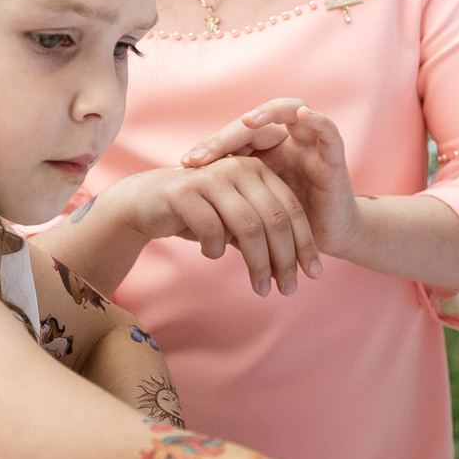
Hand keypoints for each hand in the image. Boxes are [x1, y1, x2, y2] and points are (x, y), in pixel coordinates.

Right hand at [97, 159, 320, 297]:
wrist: (144, 202)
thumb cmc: (195, 213)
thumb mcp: (233, 222)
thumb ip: (260, 236)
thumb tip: (291, 269)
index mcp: (257, 170)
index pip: (291, 210)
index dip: (305, 244)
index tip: (314, 275)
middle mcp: (238, 168)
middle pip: (274, 219)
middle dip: (285, 259)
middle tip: (289, 289)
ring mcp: (211, 177)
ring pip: (248, 226)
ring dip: (258, 263)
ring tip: (261, 288)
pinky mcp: (184, 191)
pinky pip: (212, 228)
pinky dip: (216, 248)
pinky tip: (212, 254)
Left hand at [182, 99, 360, 260]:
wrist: (321, 242)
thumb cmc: (282, 224)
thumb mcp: (249, 209)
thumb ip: (224, 197)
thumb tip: (177, 197)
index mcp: (263, 151)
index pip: (234, 136)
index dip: (211, 147)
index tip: (186, 165)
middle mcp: (285, 141)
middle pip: (255, 122)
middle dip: (228, 136)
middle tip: (206, 153)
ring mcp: (309, 144)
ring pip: (290, 111)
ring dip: (269, 114)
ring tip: (249, 121)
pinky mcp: (334, 154)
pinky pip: (328, 129)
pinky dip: (316, 120)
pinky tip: (302, 116)